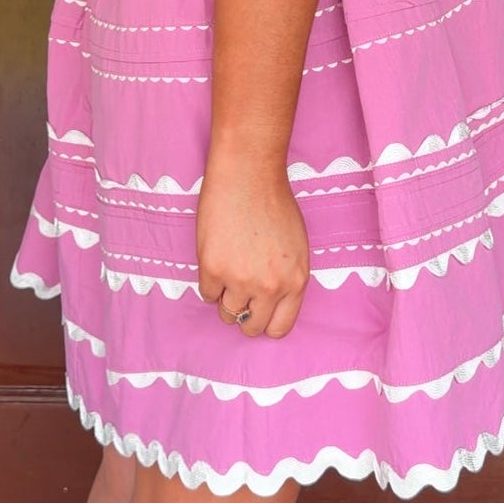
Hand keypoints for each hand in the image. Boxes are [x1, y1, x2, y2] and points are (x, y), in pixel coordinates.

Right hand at [196, 153, 309, 339]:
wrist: (248, 174)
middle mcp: (271, 287)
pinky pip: (207, 294)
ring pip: (227, 313)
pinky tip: (216, 258)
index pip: (279, 328)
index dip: (266, 321)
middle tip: (239, 292)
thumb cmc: (274, 203)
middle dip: (244, 314)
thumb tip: (269, 304)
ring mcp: (241, 280)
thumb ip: (286, 279)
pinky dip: (209, 282)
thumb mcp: (296, 247)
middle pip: (251, 327)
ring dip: (226, 297)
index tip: (258, 312)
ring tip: (228, 269)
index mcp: (296, 281)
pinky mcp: (213, 269)